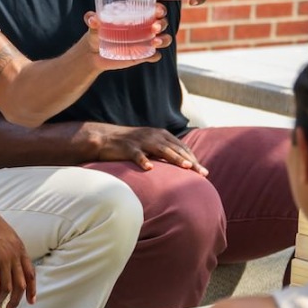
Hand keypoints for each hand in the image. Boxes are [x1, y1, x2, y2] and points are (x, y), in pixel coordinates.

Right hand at [0, 191, 35, 307]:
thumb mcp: (5, 234)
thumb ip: (9, 249)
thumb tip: (8, 263)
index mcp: (20, 248)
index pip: (31, 273)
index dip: (32, 289)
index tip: (31, 300)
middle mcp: (14, 254)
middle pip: (21, 284)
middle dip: (17, 300)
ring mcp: (2, 258)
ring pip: (7, 286)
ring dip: (3, 299)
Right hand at [78, 122, 206, 174]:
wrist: (104, 138)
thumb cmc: (129, 145)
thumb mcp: (149, 144)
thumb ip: (163, 151)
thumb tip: (180, 164)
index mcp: (160, 134)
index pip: (181, 147)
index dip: (193, 158)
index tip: (203, 171)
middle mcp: (153, 135)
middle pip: (176, 149)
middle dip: (190, 161)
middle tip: (202, 173)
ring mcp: (141, 141)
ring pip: (161, 150)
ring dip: (175, 158)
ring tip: (187, 167)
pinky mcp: (127, 148)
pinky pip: (137, 155)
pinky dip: (143, 161)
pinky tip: (149, 168)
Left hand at [79, 9, 170, 68]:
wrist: (93, 53)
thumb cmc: (96, 32)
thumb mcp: (94, 25)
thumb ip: (92, 20)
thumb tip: (92, 19)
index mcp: (138, 14)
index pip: (155, 9)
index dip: (160, 9)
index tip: (158, 11)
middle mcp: (145, 27)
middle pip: (162, 23)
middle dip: (162, 24)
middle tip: (154, 28)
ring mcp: (145, 42)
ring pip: (164, 39)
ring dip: (164, 40)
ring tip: (154, 42)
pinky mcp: (142, 55)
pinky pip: (155, 56)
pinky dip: (155, 56)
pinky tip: (151, 56)